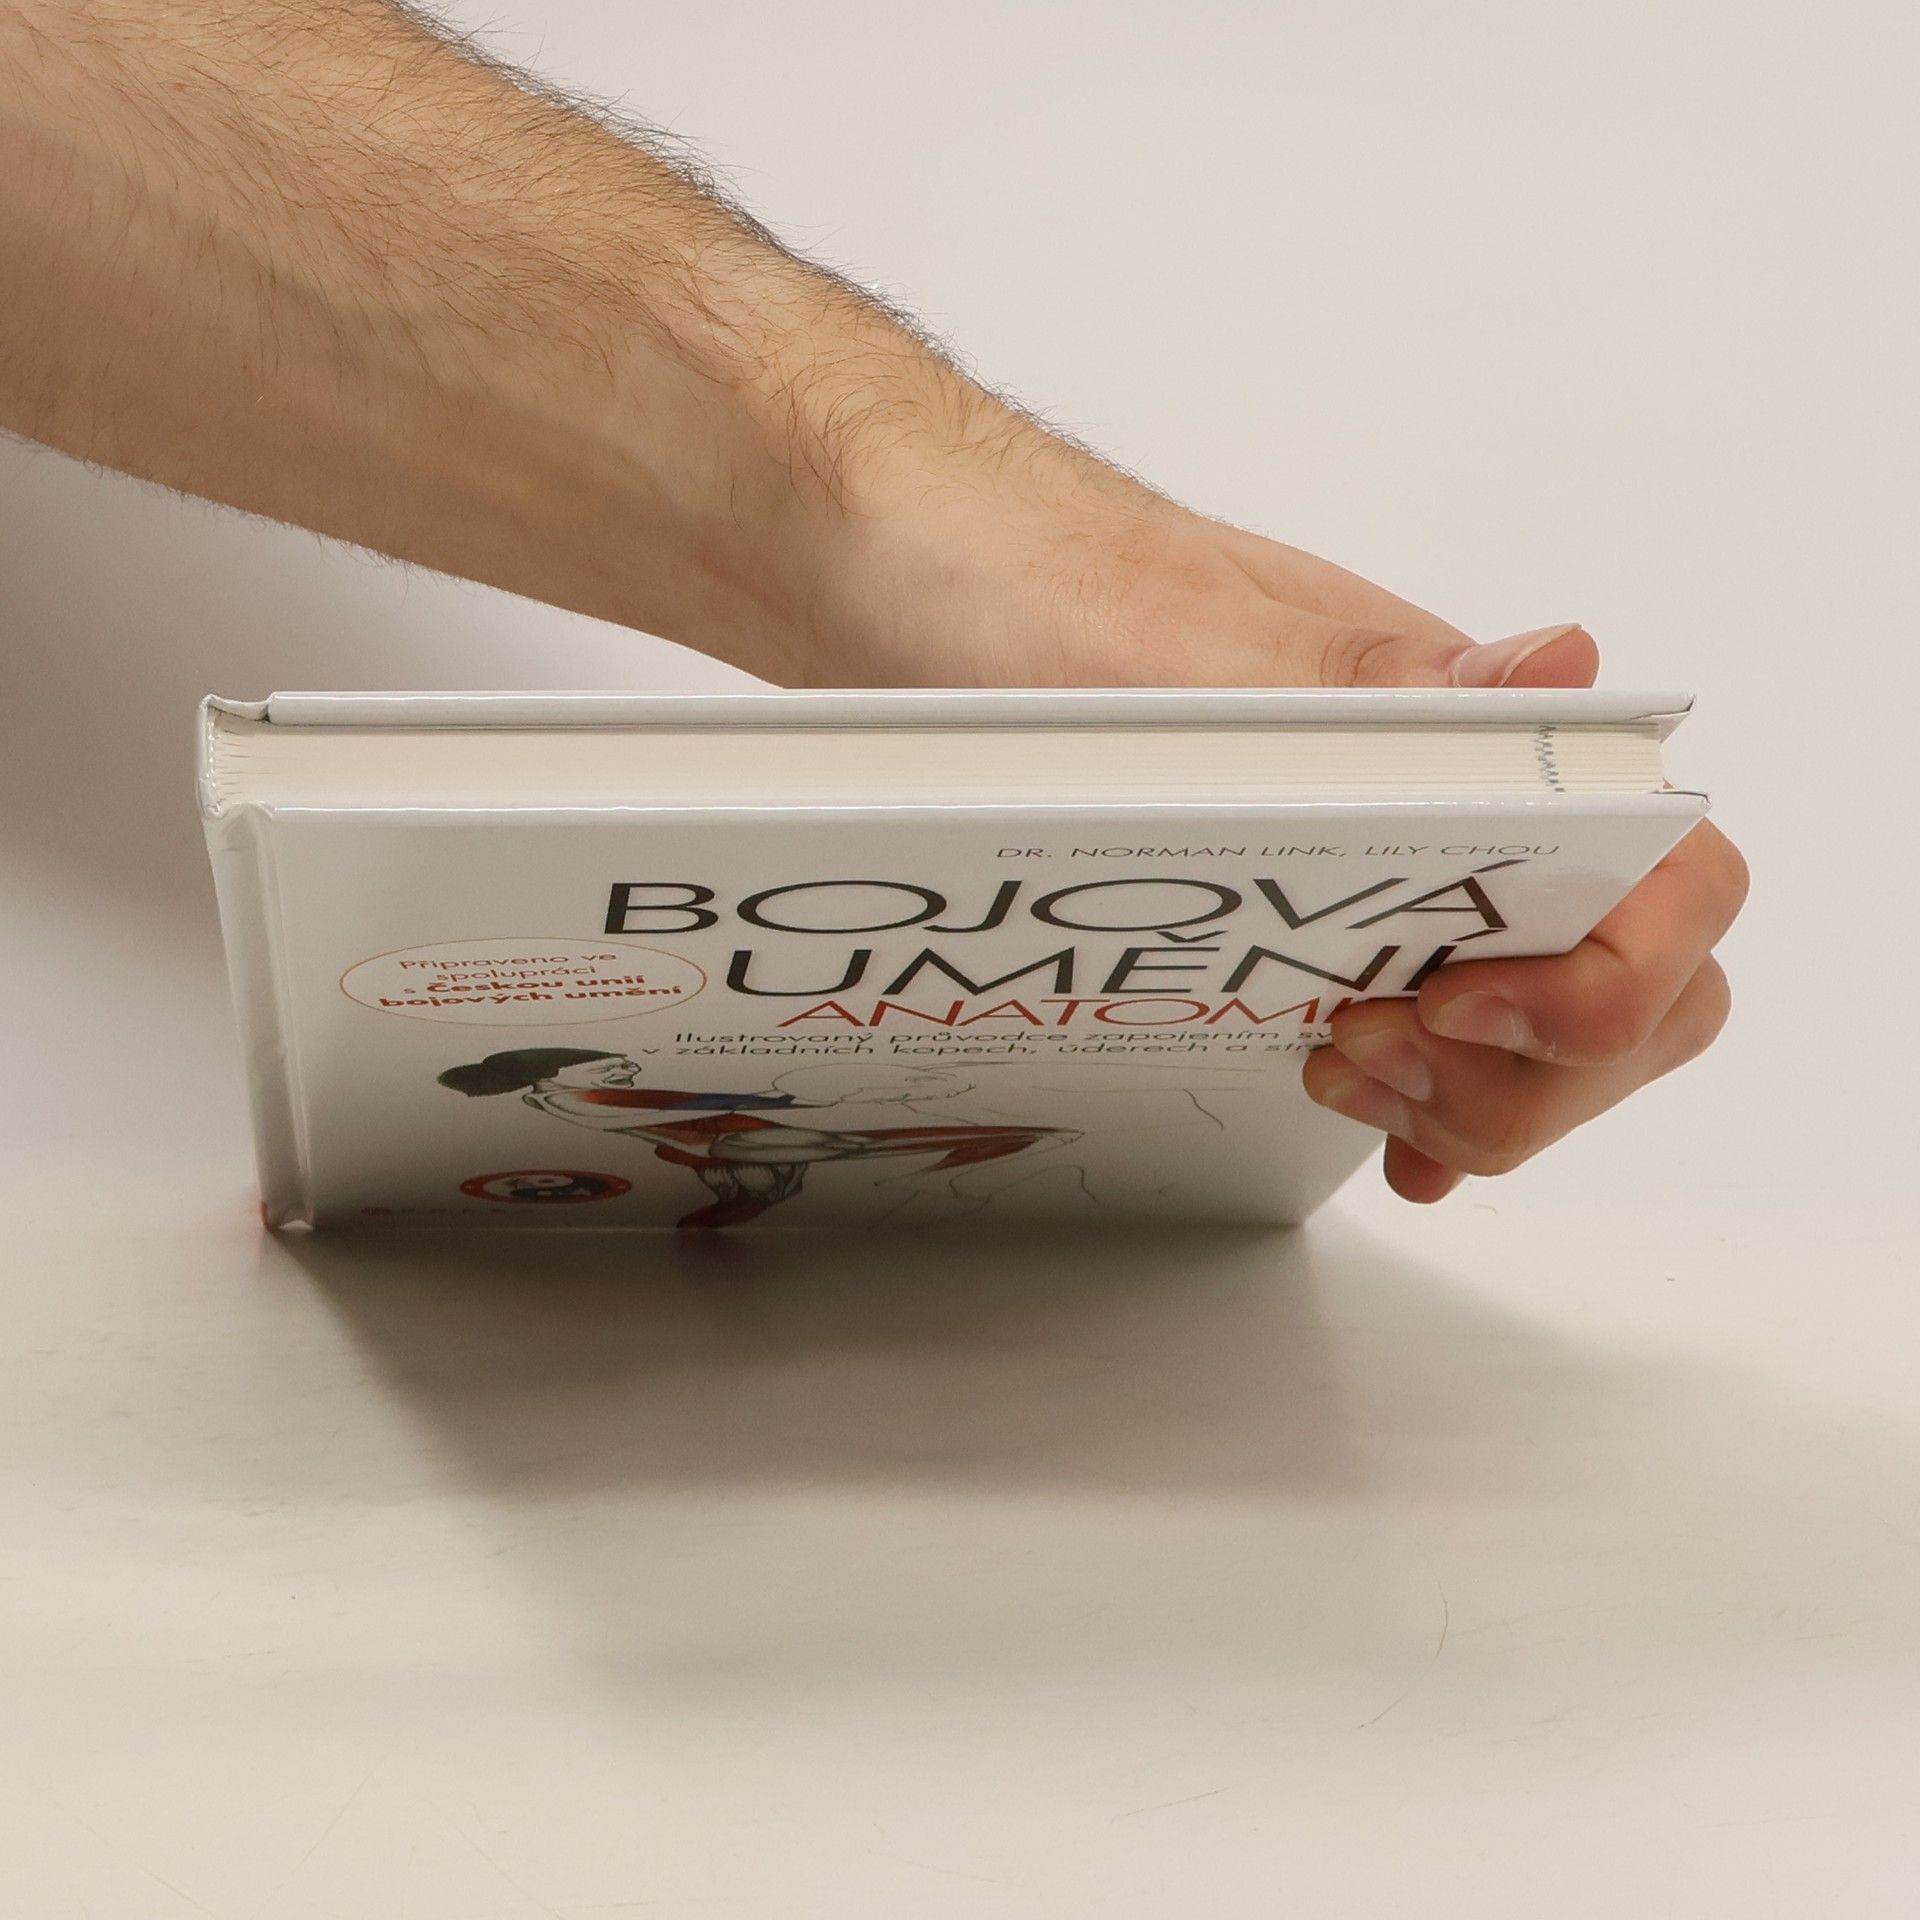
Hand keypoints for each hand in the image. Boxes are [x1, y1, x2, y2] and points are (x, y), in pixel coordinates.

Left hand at [813, 439, 1747, 1201]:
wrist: (896, 569)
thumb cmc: (1025, 580)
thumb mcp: (1178, 648)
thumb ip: (1371, 692)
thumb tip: (1567, 669)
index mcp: (1453, 722)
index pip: (1658, 865)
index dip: (1607, 977)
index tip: (1455, 1008)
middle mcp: (1443, 792)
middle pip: (1629, 976)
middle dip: (1540, 1072)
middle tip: (1374, 1063)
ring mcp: (1379, 855)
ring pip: (1537, 1017)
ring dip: (1479, 1096)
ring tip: (1346, 1077)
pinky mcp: (1298, 902)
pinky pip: (1425, 1017)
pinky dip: (1429, 1094)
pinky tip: (1384, 1136)